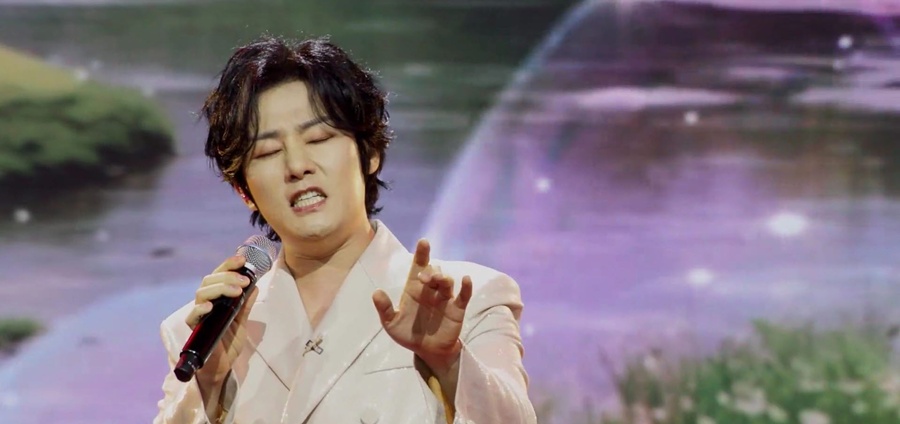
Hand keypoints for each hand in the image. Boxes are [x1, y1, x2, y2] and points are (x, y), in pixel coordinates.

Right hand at [185, 255, 258, 387]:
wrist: (222, 367)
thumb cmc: (228, 343)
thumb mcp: (242, 321)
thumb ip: (245, 304)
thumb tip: (256, 285)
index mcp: (217, 299)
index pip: (218, 276)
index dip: (228, 265)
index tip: (242, 259)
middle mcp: (206, 303)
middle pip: (209, 281)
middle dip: (227, 276)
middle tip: (244, 280)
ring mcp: (199, 316)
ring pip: (201, 294)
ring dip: (219, 288)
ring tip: (236, 290)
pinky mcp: (194, 329)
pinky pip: (192, 316)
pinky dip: (200, 309)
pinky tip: (211, 307)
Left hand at [372, 239, 472, 373]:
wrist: (427, 352)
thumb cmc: (409, 334)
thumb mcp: (392, 323)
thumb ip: (385, 309)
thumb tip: (376, 292)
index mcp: (415, 289)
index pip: (418, 267)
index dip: (421, 254)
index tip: (423, 242)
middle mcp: (431, 290)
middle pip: (433, 273)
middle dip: (430, 272)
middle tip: (424, 277)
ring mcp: (445, 299)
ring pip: (447, 282)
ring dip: (443, 278)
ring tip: (438, 280)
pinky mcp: (456, 310)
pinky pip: (464, 296)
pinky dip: (466, 287)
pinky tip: (466, 280)